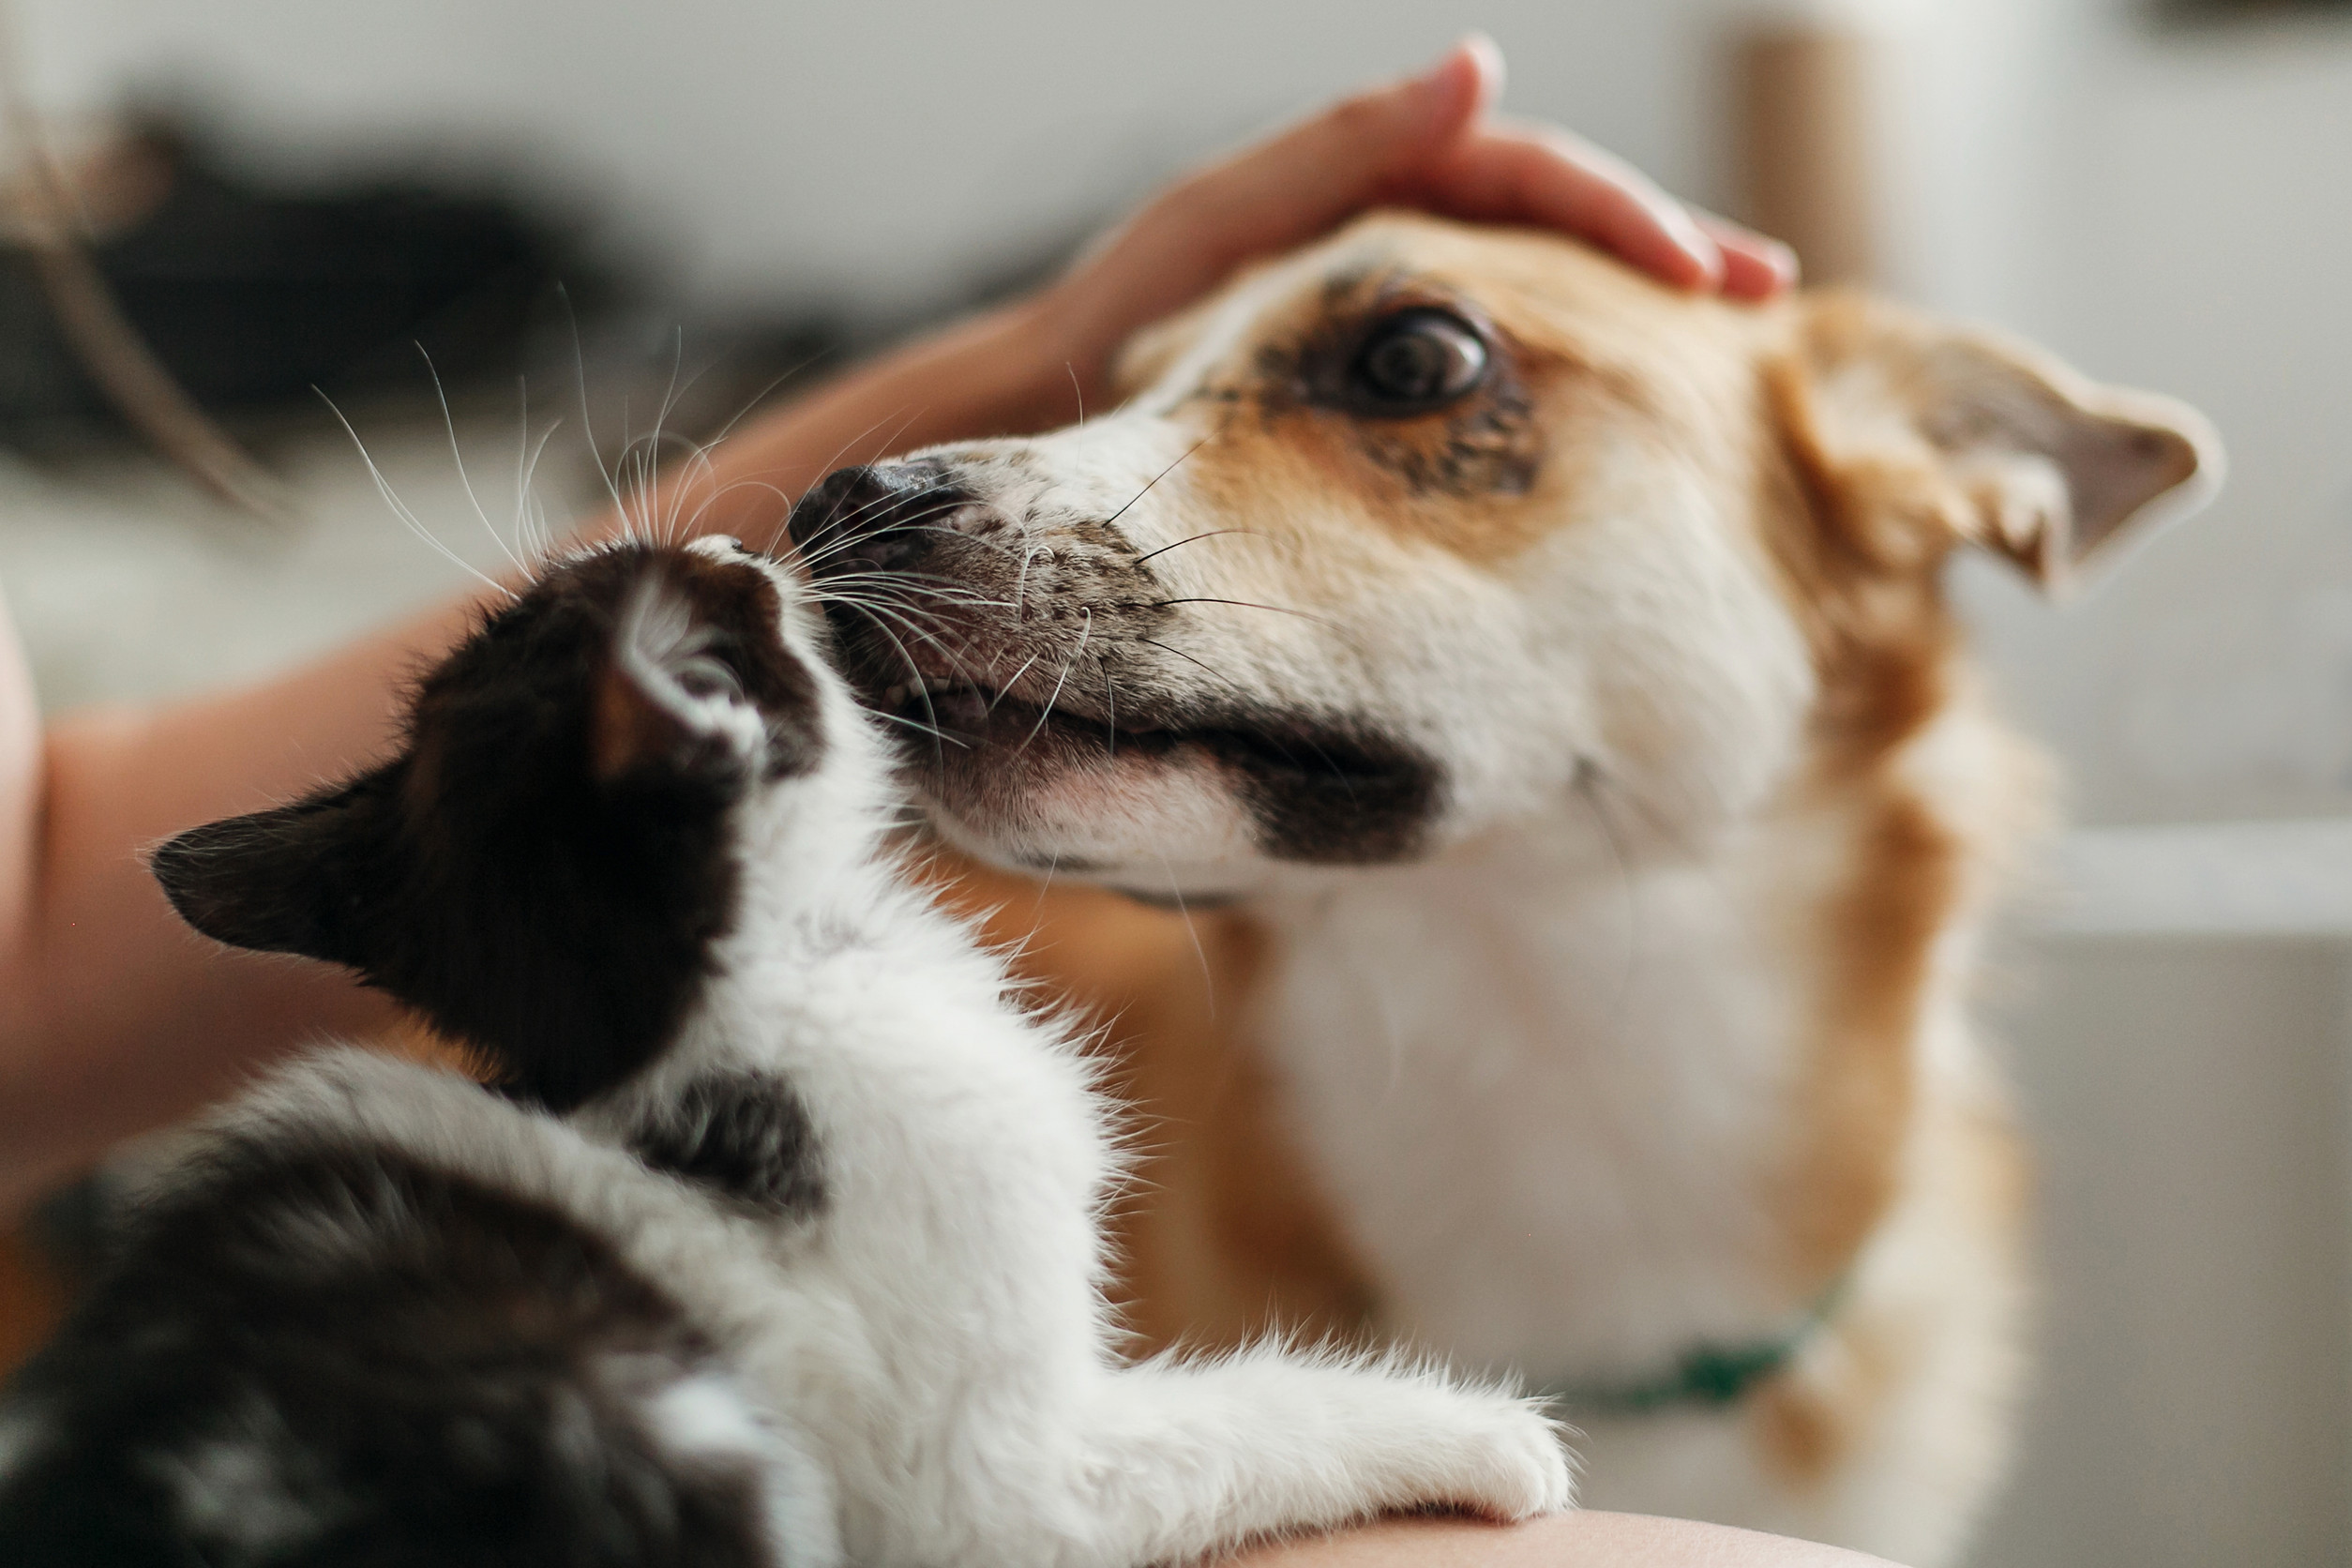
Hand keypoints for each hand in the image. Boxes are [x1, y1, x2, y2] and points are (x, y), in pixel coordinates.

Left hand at [1036, 35, 1795, 394]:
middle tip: (1771, 294)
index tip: (1704, 275)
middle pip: (1559, 214)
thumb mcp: (1219, 223)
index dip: (1623, 212)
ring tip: (1735, 339)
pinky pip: (1500, 338)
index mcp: (1368, 174)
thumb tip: (1482, 64)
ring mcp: (1391, 292)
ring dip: (1637, 297)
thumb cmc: (1117, 318)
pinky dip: (1572, 349)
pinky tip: (1625, 389)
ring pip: (1543, 275)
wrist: (1050, 407)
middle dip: (1667, 244)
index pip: (1526, 172)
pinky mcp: (1378, 359)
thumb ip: (1341, 145)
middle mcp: (1392, 218)